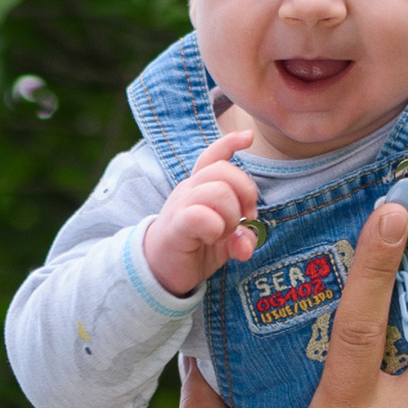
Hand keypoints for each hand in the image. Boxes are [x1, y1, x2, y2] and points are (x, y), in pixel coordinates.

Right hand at [141, 130, 260, 297]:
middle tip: (244, 219)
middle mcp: (189, 189)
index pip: (212, 156)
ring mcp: (181, 205)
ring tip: (224, 234)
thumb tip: (246, 246)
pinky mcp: (176, 225)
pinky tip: (211, 239)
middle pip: (224, 170)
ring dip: (230, 215)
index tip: (248, 137)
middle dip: (245, 193)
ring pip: (218, 191)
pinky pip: (201, 215)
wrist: (158, 270)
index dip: (230, 143)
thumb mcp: (223, 243)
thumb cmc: (192, 249)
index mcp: (199, 187)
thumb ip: (240, 239)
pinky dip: (215, 228)